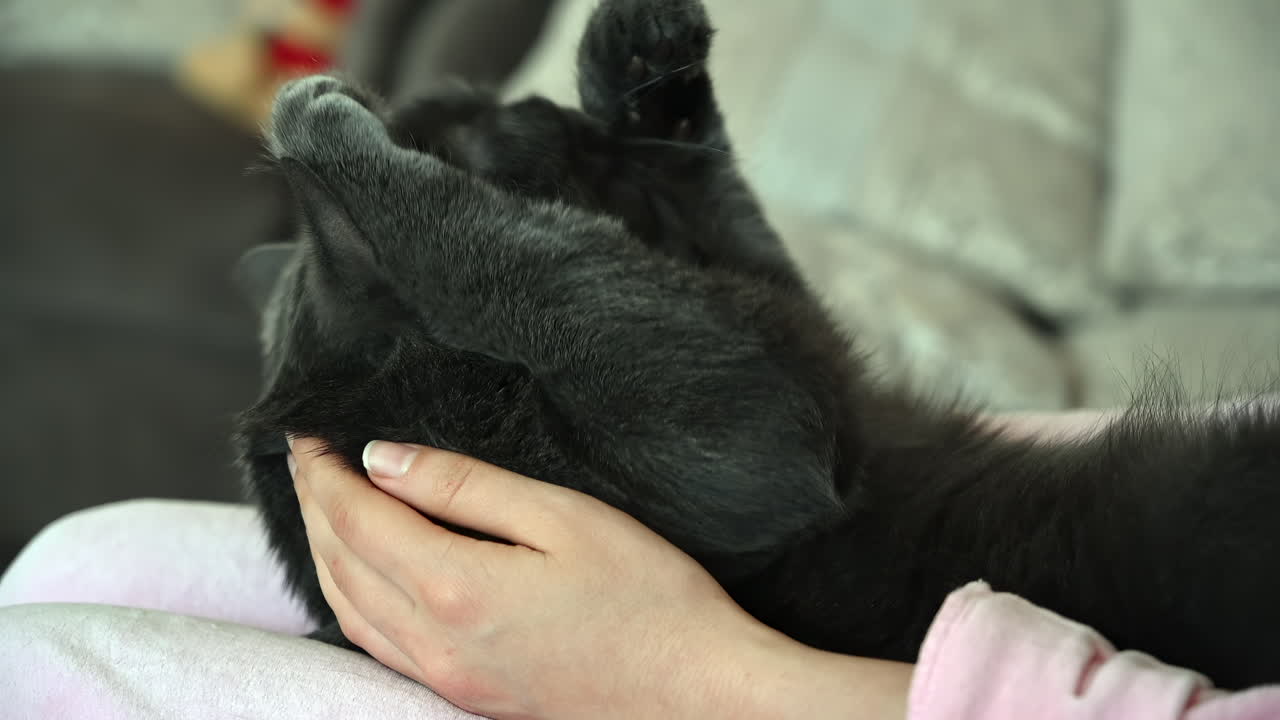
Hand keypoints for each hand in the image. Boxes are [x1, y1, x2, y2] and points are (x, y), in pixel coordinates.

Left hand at [289, 438, 910, 718]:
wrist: (694, 691)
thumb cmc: (647, 597)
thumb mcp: (564, 517)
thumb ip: (466, 485)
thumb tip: (383, 459)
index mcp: (456, 587)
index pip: (356, 517)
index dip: (323, 469)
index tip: (307, 428)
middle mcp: (434, 641)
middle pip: (338, 562)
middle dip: (314, 502)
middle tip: (305, 453)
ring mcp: (445, 675)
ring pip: (346, 607)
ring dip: (321, 549)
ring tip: (319, 501)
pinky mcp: (462, 692)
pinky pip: (375, 642)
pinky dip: (347, 595)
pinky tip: (356, 573)